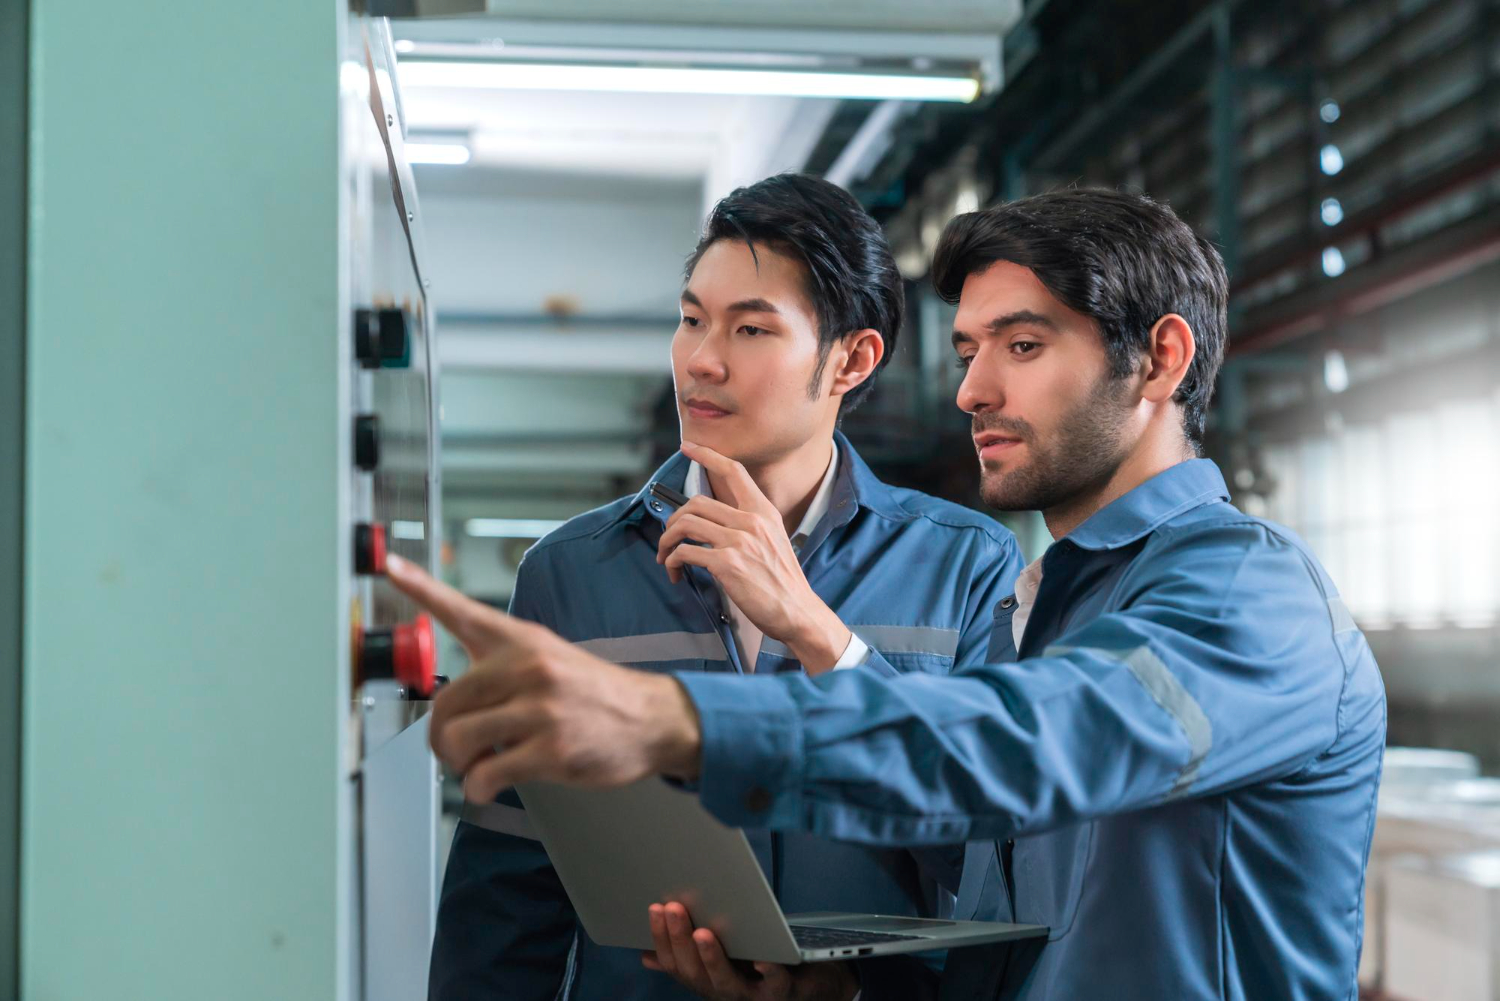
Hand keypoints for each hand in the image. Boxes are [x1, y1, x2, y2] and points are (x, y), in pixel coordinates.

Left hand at [384, 554, 704, 796]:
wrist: (653, 718)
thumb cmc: (595, 694)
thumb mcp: (550, 659)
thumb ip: (500, 667)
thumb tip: (450, 703)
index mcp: (522, 640)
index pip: (461, 610)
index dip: (420, 586)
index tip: (389, 565)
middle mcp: (527, 667)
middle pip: (444, 703)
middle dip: (441, 737)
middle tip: (456, 749)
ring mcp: (540, 708)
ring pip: (457, 740)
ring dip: (457, 763)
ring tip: (478, 763)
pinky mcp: (550, 749)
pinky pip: (485, 774)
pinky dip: (479, 786)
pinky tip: (493, 781)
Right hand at [642, 902, 858, 1000]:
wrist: (813, 990)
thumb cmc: (764, 967)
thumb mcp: (724, 959)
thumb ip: (690, 957)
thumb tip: (647, 956)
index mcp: (708, 983)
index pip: (677, 965)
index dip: (662, 939)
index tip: (654, 907)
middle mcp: (726, 995)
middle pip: (695, 974)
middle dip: (680, 940)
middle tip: (672, 907)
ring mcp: (754, 997)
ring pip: (726, 984)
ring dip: (712, 958)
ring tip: (702, 931)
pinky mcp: (784, 992)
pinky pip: (775, 984)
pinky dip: (769, 971)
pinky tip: (761, 956)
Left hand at [659, 442, 851, 671]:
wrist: (798, 611)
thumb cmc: (784, 582)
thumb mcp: (774, 541)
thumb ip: (750, 527)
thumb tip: (717, 525)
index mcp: (763, 512)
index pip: (733, 471)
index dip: (707, 455)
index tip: (687, 447)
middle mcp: (751, 521)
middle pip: (696, 502)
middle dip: (673, 519)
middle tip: (669, 537)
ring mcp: (739, 541)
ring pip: (685, 525)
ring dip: (667, 541)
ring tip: (666, 557)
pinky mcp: (727, 564)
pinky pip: (685, 552)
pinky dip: (673, 561)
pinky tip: (676, 572)